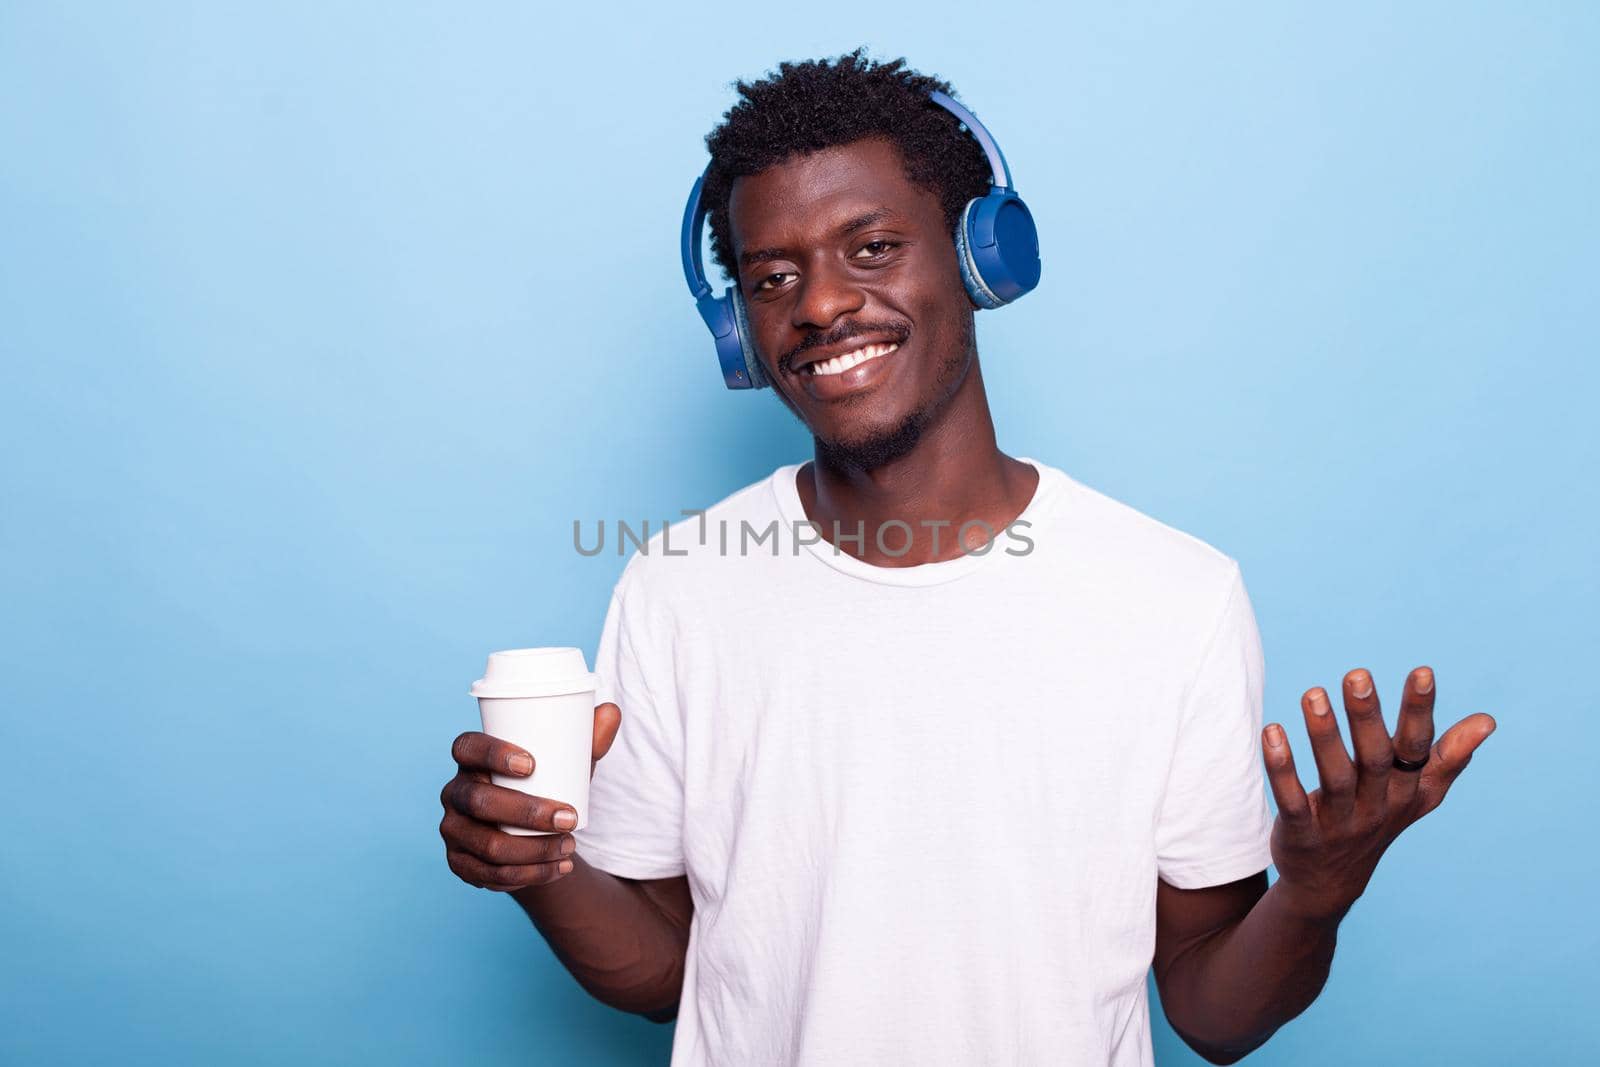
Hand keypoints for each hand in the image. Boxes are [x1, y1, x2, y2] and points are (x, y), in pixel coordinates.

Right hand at [439, 702, 621, 891]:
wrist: (530, 833)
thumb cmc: (546, 785)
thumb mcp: (567, 763)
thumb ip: (588, 739)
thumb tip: (611, 711)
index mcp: (470, 759)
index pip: (466, 747)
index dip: (492, 753)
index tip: (532, 764)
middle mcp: (455, 792)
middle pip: (481, 802)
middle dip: (529, 812)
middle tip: (570, 819)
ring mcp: (453, 831)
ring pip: (489, 845)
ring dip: (534, 850)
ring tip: (570, 846)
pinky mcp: (460, 864)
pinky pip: (490, 875)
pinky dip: (529, 875)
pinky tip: (556, 869)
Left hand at [1261, 667, 1494, 921]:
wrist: (1331, 883)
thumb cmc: (1377, 820)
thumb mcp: (1418, 795)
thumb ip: (1448, 757)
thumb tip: (1489, 720)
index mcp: (1406, 790)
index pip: (1416, 747)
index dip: (1421, 712)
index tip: (1423, 671)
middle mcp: (1377, 805)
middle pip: (1375, 759)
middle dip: (1368, 717)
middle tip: (1357, 674)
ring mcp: (1340, 823)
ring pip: (1335, 777)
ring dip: (1323, 736)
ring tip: (1313, 693)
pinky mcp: (1303, 834)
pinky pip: (1292, 801)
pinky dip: (1282, 769)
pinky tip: (1272, 732)